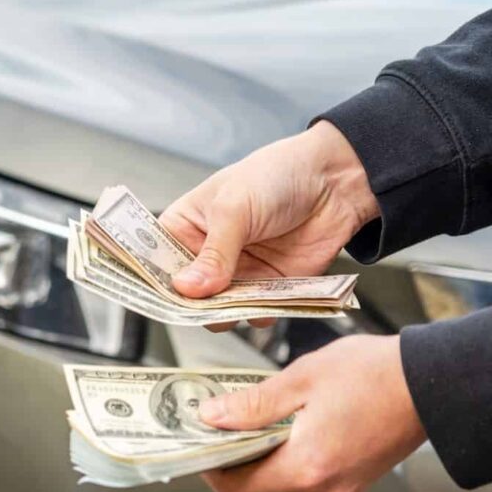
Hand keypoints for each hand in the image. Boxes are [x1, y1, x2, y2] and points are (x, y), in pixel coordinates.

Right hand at [160, 121, 379, 325]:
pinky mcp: (267, 290)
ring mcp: (237, 276)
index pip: (157, 263)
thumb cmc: (276, 175)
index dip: (155, 282)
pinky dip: (263, 312)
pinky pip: (256, 315)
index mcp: (185, 228)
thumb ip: (214, 253)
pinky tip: (272, 295)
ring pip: (219, 313)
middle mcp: (207, 256)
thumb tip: (189, 289)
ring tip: (243, 296)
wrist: (335, 181)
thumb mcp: (235, 207)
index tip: (162, 295)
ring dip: (230, 312)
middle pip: (186, 297)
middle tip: (207, 300)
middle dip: (196, 303)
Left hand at [198, 335, 425, 491]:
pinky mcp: (353, 481)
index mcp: (306, 467)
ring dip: (262, 453)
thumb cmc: (376, 374)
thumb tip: (212, 418)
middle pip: (257, 486)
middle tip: (221, 420)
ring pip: (281, 482)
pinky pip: (306, 476)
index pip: (236, 488)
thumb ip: (252, 404)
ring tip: (256, 415)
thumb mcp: (302, 379)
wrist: (434, 381)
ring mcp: (341, 489)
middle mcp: (323, 489)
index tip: (198, 441)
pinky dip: (289, 454)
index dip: (209, 467)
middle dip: (234, 455)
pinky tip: (288, 423)